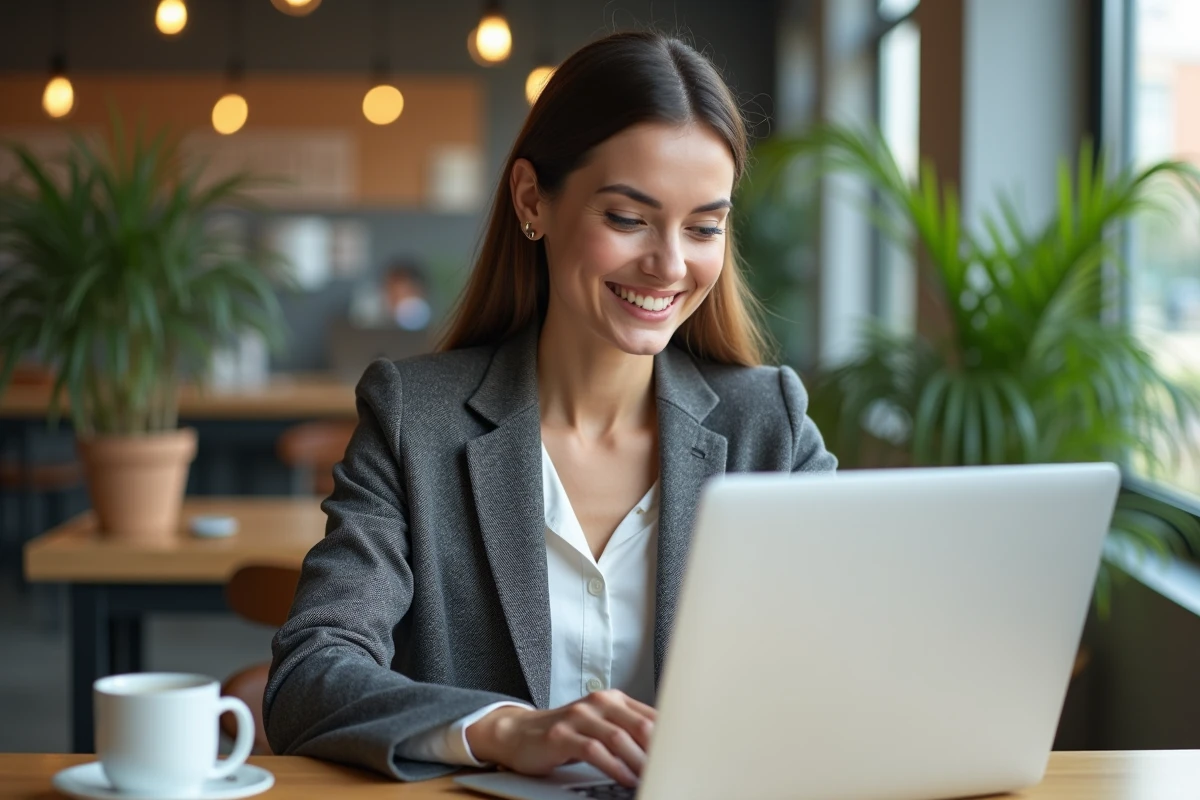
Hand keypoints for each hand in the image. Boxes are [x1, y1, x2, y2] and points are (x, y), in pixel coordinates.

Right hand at [466, 690, 655, 786]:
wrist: (519, 733)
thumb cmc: (566, 733)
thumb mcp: (601, 726)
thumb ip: (629, 732)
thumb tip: (666, 750)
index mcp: (614, 699)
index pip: (652, 717)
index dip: (671, 738)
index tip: (685, 756)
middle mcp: (598, 703)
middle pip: (640, 726)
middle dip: (659, 752)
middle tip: (672, 770)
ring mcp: (579, 717)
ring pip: (619, 739)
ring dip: (639, 763)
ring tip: (651, 779)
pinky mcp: (562, 735)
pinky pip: (594, 751)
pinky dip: (614, 767)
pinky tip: (624, 779)